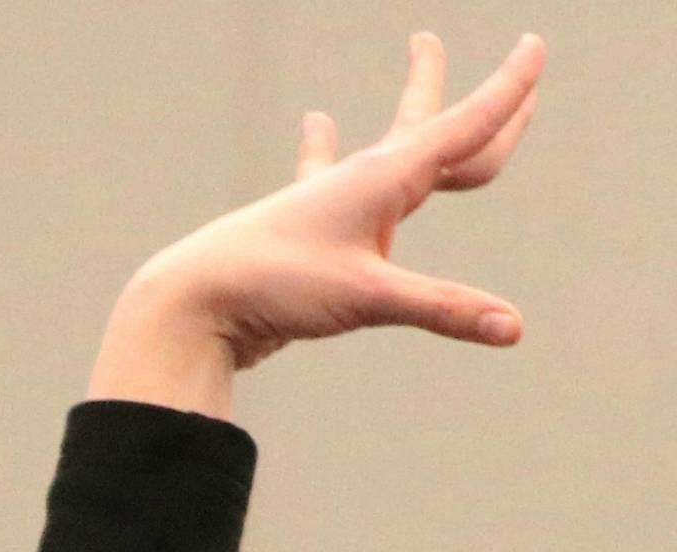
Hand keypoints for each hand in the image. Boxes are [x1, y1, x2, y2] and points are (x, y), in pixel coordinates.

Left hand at [90, 31, 544, 416]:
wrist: (191, 302)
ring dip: (415, 101)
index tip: (535, 47)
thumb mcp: (367, 299)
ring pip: (390, 145)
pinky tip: (316, 122)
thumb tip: (514, 329)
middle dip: (484, 103)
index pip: (463, 128)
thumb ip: (442, 309)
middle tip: (521, 57)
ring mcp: (326, 202)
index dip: (507, 92)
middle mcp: (358, 180)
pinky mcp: (300, 230)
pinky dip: (324, 144)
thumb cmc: (274, 287)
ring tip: (422, 51)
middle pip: (438, 131)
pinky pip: (322, 173)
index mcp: (383, 178)